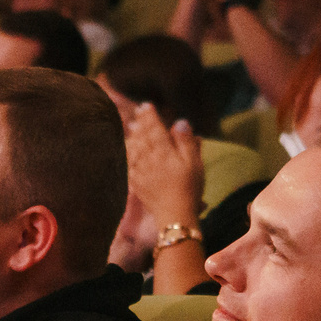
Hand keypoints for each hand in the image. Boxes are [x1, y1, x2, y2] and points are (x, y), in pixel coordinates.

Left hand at [124, 105, 205, 229]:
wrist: (175, 215)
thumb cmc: (189, 188)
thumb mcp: (194, 163)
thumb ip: (186, 141)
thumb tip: (179, 122)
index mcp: (164, 152)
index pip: (155, 129)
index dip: (150, 116)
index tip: (146, 105)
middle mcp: (149, 159)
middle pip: (142, 137)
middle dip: (140, 123)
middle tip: (137, 112)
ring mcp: (140, 172)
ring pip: (133, 149)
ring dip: (132, 136)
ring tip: (130, 126)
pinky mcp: (136, 184)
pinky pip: (128, 165)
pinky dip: (126, 155)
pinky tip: (125, 150)